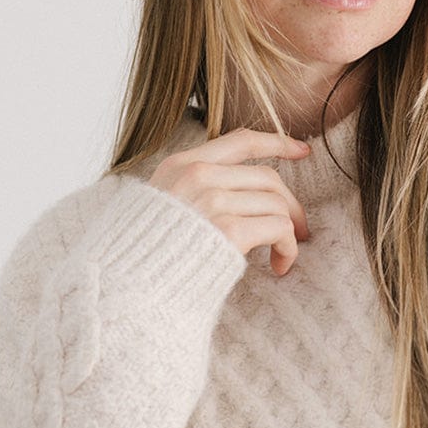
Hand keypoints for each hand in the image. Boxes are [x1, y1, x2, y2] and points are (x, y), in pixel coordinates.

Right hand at [147, 129, 310, 275]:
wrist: (125, 286)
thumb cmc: (144, 255)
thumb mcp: (159, 205)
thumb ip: (191, 190)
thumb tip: (238, 191)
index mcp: (180, 165)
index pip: (240, 141)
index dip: (277, 143)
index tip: (302, 151)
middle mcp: (197, 176)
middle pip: (266, 178)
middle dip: (289, 203)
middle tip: (298, 228)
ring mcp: (213, 201)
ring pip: (276, 204)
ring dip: (290, 232)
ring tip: (283, 255)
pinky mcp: (229, 231)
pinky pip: (279, 229)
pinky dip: (288, 248)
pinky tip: (280, 265)